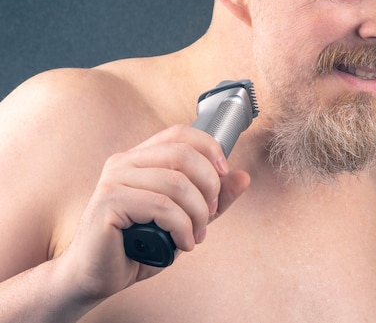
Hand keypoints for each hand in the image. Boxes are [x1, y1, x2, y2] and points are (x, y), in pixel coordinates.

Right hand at [57, 125, 249, 300]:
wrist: (97, 276)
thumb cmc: (139, 246)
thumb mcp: (186, 219)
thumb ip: (213, 199)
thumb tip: (243, 177)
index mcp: (140, 158)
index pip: (180, 134)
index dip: (209, 148)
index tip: (224, 173)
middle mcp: (124, 162)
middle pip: (183, 154)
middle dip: (209, 185)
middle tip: (210, 214)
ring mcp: (113, 180)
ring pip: (176, 183)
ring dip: (197, 214)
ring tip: (196, 236)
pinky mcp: (108, 202)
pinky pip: (161, 206)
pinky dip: (182, 227)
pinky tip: (183, 243)